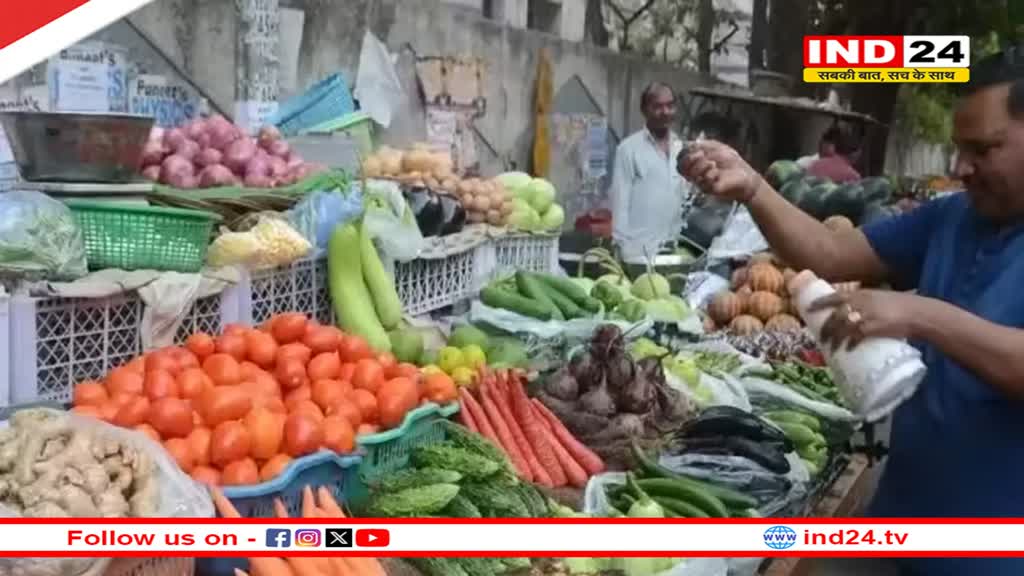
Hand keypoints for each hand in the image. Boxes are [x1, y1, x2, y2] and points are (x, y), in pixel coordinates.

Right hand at [677, 140, 763, 202]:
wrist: (746, 177)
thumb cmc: (732, 163)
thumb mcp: (717, 147)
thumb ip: (703, 144)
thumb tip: (689, 143)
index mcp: (696, 163)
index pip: (680, 159)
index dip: (683, 153)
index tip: (694, 147)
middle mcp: (696, 173)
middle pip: (680, 167)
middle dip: (689, 159)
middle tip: (701, 154)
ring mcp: (701, 182)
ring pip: (690, 175)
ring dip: (700, 166)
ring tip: (713, 163)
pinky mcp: (709, 189)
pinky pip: (703, 182)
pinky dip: (709, 174)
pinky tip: (717, 172)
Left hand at [808, 289, 924, 350]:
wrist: (919, 313)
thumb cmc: (902, 306)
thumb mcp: (880, 297)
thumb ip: (865, 303)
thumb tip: (852, 313)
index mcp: (861, 294)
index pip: (834, 296)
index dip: (819, 303)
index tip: (807, 308)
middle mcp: (860, 303)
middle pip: (834, 316)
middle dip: (825, 328)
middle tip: (820, 337)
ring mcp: (865, 315)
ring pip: (841, 328)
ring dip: (833, 339)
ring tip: (830, 348)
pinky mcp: (872, 328)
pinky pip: (854, 337)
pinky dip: (848, 344)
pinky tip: (846, 350)